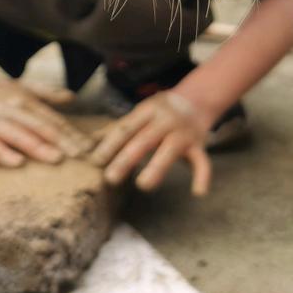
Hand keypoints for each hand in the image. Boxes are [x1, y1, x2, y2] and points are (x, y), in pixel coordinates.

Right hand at [0, 74, 92, 167]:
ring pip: (20, 135)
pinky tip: (18, 163)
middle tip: (80, 156)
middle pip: (41, 127)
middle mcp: (13, 110)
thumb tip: (72, 97)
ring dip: (39, 147)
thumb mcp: (23, 88)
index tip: (88, 147)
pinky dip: (5, 153)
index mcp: (27, 101)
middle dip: (61, 141)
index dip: (71, 133)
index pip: (53, 119)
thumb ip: (48, 94)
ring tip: (56, 158)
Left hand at [90, 90, 212, 195]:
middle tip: (110, 178)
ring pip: (170, 150)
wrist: (196, 99)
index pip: (126, 127)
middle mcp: (166, 120)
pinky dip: (203, 176)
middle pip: (144, 140)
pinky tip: (198, 192)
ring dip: (157, 167)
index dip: (110, 143)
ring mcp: (184, 133)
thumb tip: (90, 140)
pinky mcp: (199, 145)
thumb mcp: (140, 113)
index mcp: (148, 110)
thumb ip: (119, 127)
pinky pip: (202, 161)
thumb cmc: (160, 111)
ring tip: (143, 185)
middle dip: (126, 159)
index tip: (96, 161)